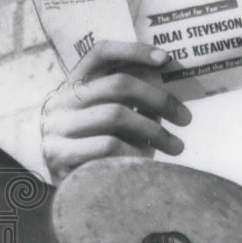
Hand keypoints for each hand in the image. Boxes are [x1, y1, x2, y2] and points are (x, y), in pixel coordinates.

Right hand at [40, 40, 191, 184]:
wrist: (69, 191)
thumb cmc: (100, 150)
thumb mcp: (115, 120)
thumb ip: (135, 101)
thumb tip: (170, 84)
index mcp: (74, 85)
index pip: (100, 53)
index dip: (133, 51)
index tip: (166, 60)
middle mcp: (61, 101)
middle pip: (117, 85)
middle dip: (159, 99)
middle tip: (186, 118)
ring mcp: (56, 127)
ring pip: (116, 115)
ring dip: (154, 131)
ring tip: (176, 146)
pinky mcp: (59, 154)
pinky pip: (108, 146)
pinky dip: (135, 152)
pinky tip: (148, 163)